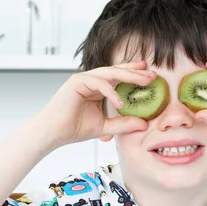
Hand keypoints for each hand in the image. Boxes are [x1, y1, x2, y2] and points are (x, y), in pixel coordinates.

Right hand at [38, 60, 156, 147]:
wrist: (53, 133)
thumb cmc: (73, 128)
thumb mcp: (105, 127)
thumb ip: (123, 124)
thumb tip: (144, 124)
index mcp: (98, 87)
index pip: (119, 77)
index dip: (134, 73)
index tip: (150, 75)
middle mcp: (91, 80)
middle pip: (117, 71)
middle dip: (136, 72)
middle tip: (153, 74)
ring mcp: (83, 79)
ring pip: (110, 73)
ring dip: (129, 76)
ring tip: (144, 82)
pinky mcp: (77, 82)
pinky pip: (99, 83)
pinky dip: (111, 92)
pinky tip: (120, 103)